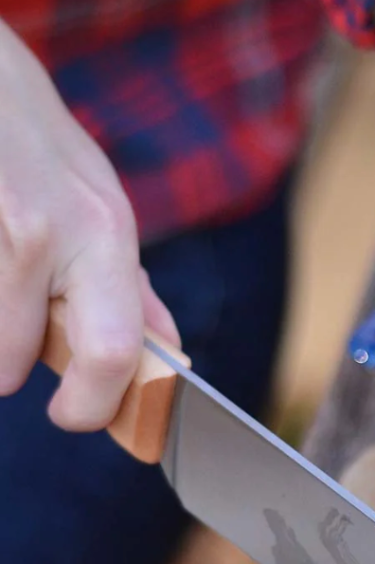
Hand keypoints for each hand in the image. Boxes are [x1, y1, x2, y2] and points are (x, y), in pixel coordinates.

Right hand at [0, 19, 177, 428]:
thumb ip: (129, 289)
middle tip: (13, 372)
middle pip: (16, 358)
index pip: (115, 350)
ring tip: (0, 281)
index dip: (96, 403)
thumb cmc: (41, 146)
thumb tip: (169, 356)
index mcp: (104, 233)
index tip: (78, 417)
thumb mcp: (104, 208)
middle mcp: (45, 232)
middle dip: (11, 378)